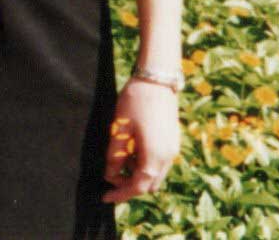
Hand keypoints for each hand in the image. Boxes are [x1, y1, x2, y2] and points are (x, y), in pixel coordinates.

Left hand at [103, 77, 180, 202]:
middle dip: (129, 185)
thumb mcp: (119, 129)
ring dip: (137, 174)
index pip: (138, 187)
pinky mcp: (173, 142)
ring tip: (118, 160)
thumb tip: (110, 174)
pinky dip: (144, 164)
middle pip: (148, 184)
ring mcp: (173, 150)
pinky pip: (159, 163)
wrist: (157, 81)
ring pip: (155, 174)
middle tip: (109, 177)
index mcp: (155, 157)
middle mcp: (168, 158)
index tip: (105, 197)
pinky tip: (130, 150)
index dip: (120, 194)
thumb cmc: (135, 102)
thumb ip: (115, 155)